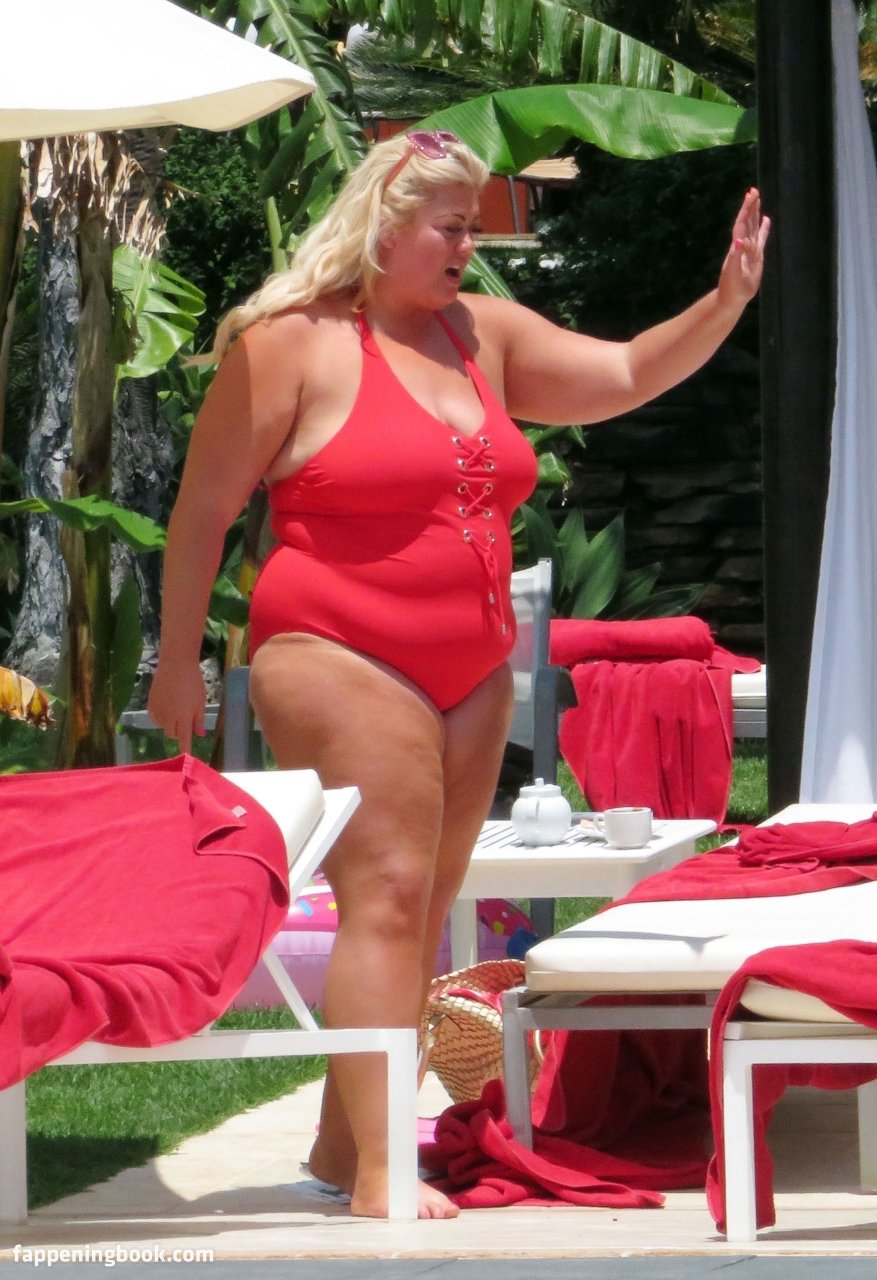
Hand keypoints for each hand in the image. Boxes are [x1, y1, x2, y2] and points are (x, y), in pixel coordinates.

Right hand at [146, 657, 206, 754]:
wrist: (176, 664)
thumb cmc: (193, 681)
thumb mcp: (201, 701)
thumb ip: (199, 719)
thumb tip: (200, 735)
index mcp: (183, 717)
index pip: (184, 739)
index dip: (185, 749)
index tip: (187, 758)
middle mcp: (168, 717)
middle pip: (172, 734)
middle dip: (179, 732)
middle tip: (186, 721)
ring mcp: (158, 711)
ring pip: (163, 727)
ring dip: (170, 724)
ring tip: (176, 709)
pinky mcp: (150, 704)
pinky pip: (155, 719)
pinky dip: (161, 718)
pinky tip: (166, 708)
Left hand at [717, 187, 770, 310]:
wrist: (731, 299)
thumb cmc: (731, 288)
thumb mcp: (733, 272)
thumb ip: (735, 256)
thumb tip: (739, 241)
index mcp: (738, 247)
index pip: (742, 224)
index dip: (746, 210)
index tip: (751, 195)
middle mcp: (743, 246)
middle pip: (748, 222)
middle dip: (750, 206)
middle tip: (753, 190)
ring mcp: (750, 250)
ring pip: (753, 227)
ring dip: (755, 213)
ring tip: (758, 199)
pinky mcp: (756, 257)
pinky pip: (761, 238)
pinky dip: (763, 228)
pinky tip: (766, 220)